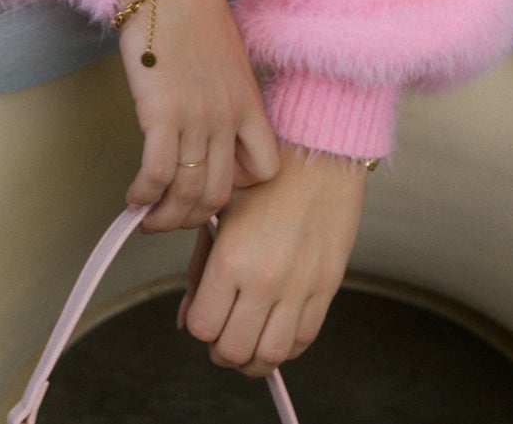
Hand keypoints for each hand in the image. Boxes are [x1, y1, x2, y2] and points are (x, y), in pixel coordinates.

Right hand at [114, 0, 280, 230]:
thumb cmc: (189, 9)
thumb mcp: (225, 56)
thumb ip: (223, 94)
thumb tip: (204, 122)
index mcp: (249, 101)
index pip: (265, 170)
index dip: (239, 187)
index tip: (209, 184)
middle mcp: (228, 116)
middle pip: (219, 194)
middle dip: (191, 217)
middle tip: (169, 217)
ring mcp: (197, 117)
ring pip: (188, 193)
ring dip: (164, 217)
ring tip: (146, 217)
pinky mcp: (162, 112)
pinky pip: (157, 175)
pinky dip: (143, 196)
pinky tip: (133, 198)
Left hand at [175, 137, 369, 377]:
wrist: (318, 154)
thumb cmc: (265, 178)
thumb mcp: (219, 214)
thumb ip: (199, 266)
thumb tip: (186, 316)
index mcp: (230, 258)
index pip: (202, 326)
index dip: (198, 326)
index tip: (203, 314)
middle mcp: (264, 280)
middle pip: (233, 350)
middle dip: (221, 349)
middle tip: (222, 334)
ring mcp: (298, 288)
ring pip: (270, 356)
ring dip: (253, 359)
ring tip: (248, 343)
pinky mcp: (326, 289)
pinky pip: (304, 340)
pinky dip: (286, 347)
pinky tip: (276, 330)